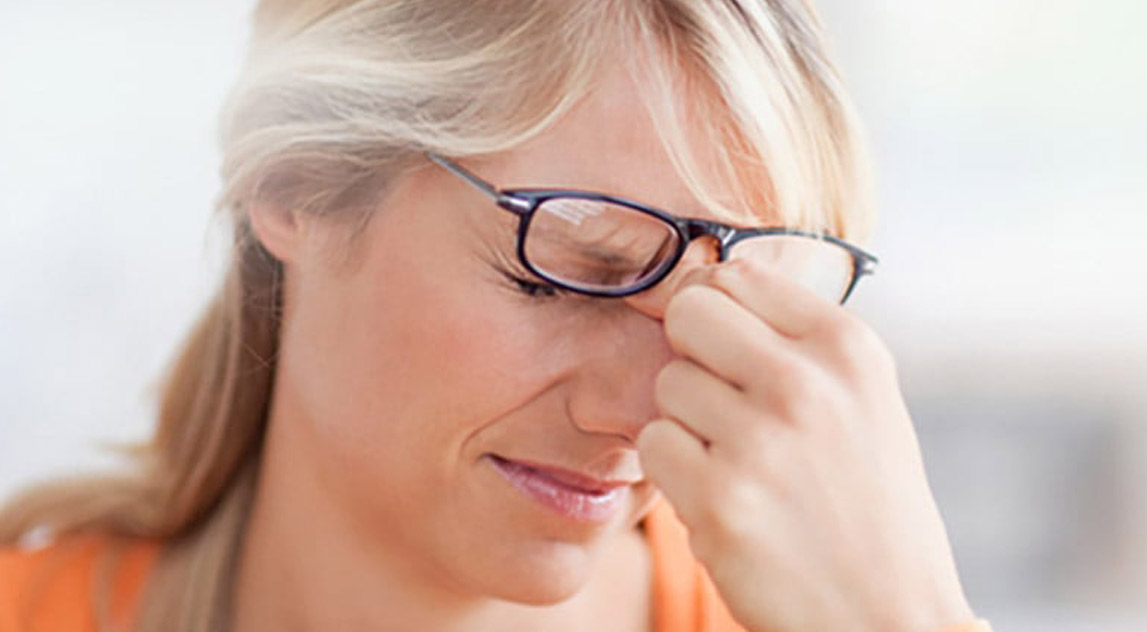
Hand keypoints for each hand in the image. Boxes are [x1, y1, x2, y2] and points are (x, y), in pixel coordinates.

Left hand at [636, 258, 976, 631]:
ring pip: (666, 384)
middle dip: (692, 353)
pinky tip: (725, 498)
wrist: (890, 614)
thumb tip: (701, 283)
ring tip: (740, 464)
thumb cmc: (866, 501)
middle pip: (689, 312)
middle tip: (722, 402)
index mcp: (848, 348)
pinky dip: (678, 474)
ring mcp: (760, 442)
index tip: (722, 344)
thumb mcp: (860, 398)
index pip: (738, 274)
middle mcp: (806, 383)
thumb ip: (791, 339)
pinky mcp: (721, 500)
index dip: (715, 306)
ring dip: (689, 424)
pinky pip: (654, 447)